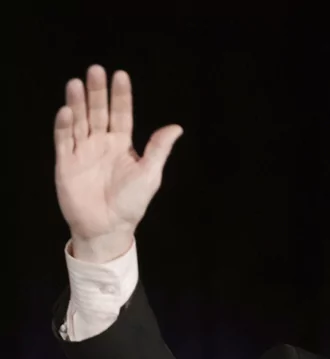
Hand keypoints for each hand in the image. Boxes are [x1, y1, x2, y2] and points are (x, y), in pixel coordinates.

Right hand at [54, 65, 182, 262]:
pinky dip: (63, 126)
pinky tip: (66, 111)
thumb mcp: (149, 174)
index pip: (121, 114)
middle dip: (97, 92)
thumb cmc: (131, 203)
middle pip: (98, 112)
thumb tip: (176, 127)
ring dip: (77, 103)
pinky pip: (63, 141)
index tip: (120, 75)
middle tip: (96, 70)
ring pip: (79, 121)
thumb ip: (158, 149)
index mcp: (122, 144)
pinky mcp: (66, 163)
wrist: (108, 228)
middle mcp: (101, 143)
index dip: (121, 96)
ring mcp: (82, 151)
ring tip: (77, 83)